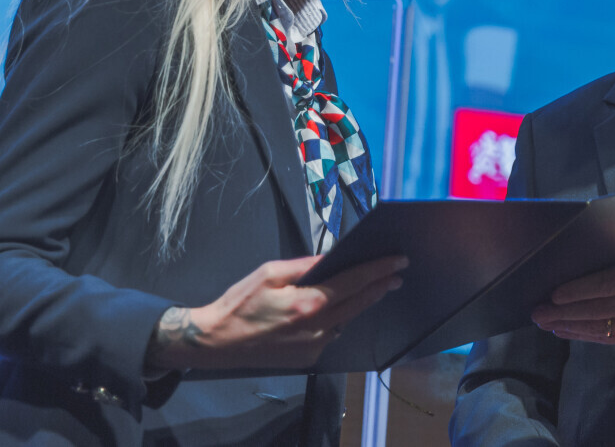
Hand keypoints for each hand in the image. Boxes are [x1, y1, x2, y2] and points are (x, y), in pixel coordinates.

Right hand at [146, 254, 405, 370]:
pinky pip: (332, 333)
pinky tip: (341, 306)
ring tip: (374, 286)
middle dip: (380, 286)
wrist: (216, 343)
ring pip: (347, 320)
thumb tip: (331, 257)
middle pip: (359, 303)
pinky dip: (339, 318)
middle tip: (397, 273)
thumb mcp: (269, 273)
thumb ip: (305, 266)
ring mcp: (314, 346)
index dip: (379, 269)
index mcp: (308, 303)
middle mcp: (317, 328)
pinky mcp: (308, 358)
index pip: (354, 282)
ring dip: (360, 303)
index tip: (399, 260)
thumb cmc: (239, 303)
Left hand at [530, 244, 614, 349]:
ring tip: (545, 321)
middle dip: (560, 312)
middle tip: (538, 311)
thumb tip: (596, 238)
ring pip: (592, 325)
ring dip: (565, 325)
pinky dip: (581, 335)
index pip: (599, 285)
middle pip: (590, 308)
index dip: (574, 292)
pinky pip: (602, 337)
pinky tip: (565, 331)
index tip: (554, 294)